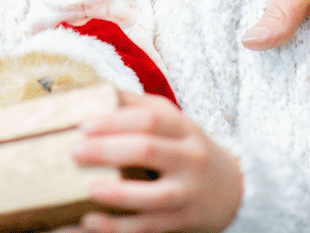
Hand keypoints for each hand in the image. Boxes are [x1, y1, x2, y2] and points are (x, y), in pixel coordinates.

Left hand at [69, 92, 241, 232]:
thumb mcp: (172, 119)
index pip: (148, 119)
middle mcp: (190, 159)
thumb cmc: (187, 146)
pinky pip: (150, 226)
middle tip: (74, 151)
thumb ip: (136, 105)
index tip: (83, 124)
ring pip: (155, 196)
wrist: (235, 189)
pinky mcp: (184, 221)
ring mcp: (188, 193)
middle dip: (108, 150)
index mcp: (183, 127)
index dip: (115, 120)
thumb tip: (94, 90)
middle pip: (148, 150)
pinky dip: (119, 226)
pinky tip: (90, 221)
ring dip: (118, 194)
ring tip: (88, 188)